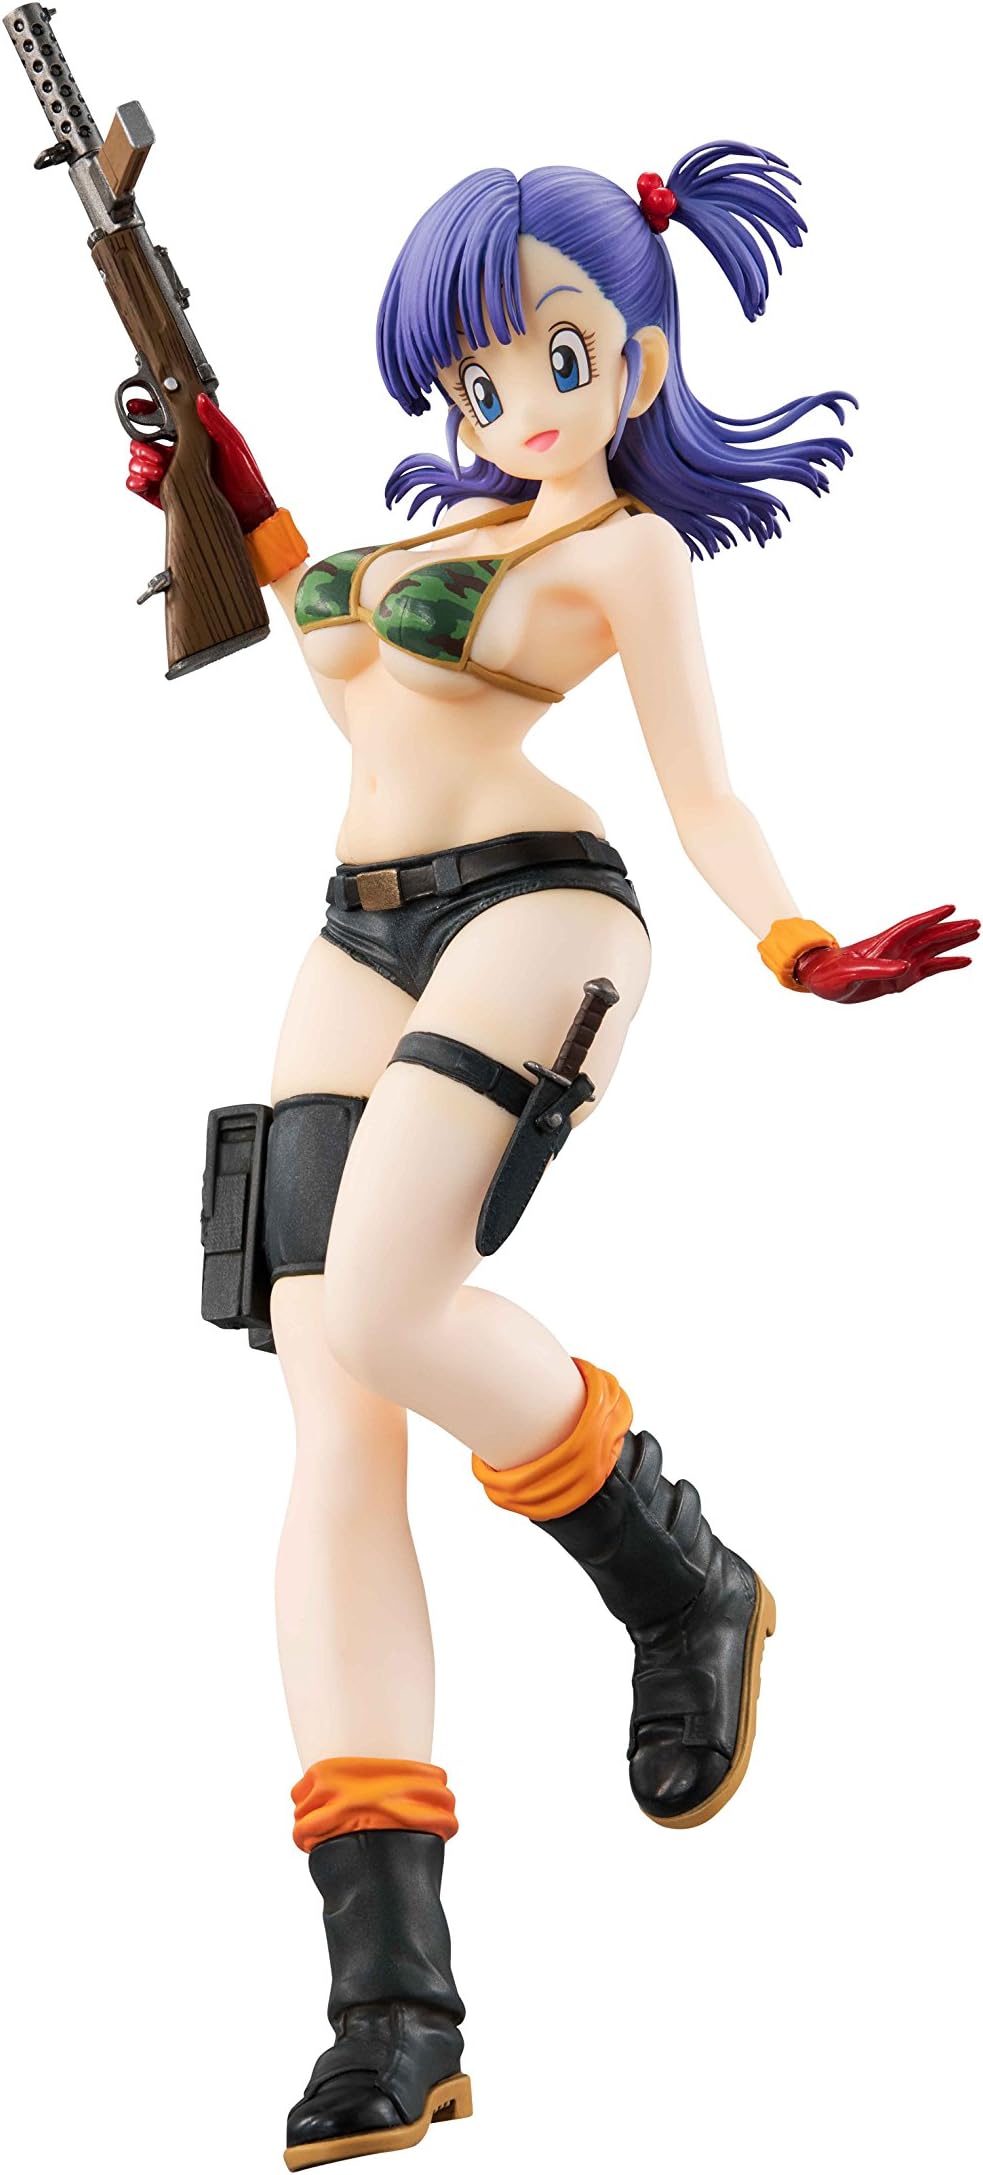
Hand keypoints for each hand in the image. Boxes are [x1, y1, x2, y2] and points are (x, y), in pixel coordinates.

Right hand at [124, 393, 275, 532]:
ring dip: (140, 463)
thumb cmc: (247, 478)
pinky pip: (143, 488)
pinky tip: (143, 481)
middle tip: (152, 451)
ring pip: (142, 464)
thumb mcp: (233, 444)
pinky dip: (136, 483)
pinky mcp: (168, 498)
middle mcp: (179, 456)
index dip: (146, 412)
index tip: (135, 406)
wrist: (251, 514)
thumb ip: (214, 421)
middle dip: (140, 444)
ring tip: (156, 469)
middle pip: (145, 443)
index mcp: (192, 439)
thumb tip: (199, 398)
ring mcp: (173, 477)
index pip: (162, 422)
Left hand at [796, 905, 978, 1002]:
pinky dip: (947, 965)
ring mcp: (900, 963)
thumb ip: (876, 969)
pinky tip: (964, 960)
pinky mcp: (901, 978)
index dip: (930, 917)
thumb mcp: (850, 972)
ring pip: (933, 949)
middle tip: (976, 923)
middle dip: (952, 929)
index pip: (912, 927)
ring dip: (953, 942)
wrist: (821, 982)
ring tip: (975, 934)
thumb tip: (904, 966)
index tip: (951, 907)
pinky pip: (929, 969)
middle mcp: (896, 950)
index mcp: (883, 944)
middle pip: (929, 936)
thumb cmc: (831, 975)